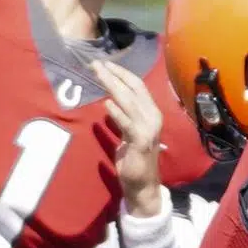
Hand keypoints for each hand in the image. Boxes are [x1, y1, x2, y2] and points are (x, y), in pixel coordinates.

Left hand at [91, 59, 164, 215]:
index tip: (105, 63)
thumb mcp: (129, 132)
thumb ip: (124, 117)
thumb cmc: (134, 158)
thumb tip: (110, 101)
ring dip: (112, 86)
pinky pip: (127, 124)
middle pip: (132, 89)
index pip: (138, 86)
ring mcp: (148, 129)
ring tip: (98, 74)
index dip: (122, 73)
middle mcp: (152, 117)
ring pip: (128, 101)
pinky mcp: (140, 142)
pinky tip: (106, 104)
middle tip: (95, 63)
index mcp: (151, 112)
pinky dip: (117, 113)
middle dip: (113, 74)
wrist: (142, 185)